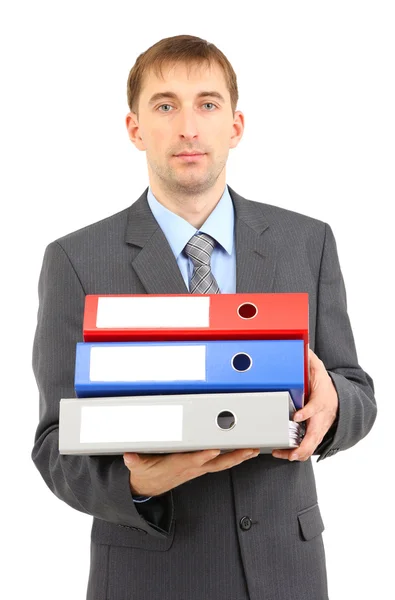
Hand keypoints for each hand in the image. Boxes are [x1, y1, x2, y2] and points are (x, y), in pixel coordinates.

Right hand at [123, 447, 259, 496]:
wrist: (149, 487)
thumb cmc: (146, 473)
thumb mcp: (137, 467)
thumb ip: (134, 460)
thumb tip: (128, 455)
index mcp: (177, 466)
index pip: (192, 461)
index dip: (203, 456)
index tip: (214, 449)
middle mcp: (191, 468)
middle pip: (215, 464)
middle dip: (232, 457)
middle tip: (248, 449)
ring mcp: (198, 469)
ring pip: (221, 464)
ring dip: (238, 458)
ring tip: (253, 450)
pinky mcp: (201, 468)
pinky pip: (221, 464)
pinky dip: (234, 458)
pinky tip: (244, 452)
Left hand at [272, 348, 338, 461]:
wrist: (339, 400)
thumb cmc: (324, 386)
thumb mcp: (318, 370)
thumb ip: (309, 360)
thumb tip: (302, 347)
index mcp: (321, 401)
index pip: (315, 408)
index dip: (306, 412)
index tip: (297, 415)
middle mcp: (321, 418)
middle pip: (314, 435)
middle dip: (303, 445)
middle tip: (291, 451)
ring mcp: (318, 429)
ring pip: (310, 446)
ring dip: (297, 453)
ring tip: (281, 454)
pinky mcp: (314, 435)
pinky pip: (306, 448)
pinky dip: (295, 453)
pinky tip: (281, 453)